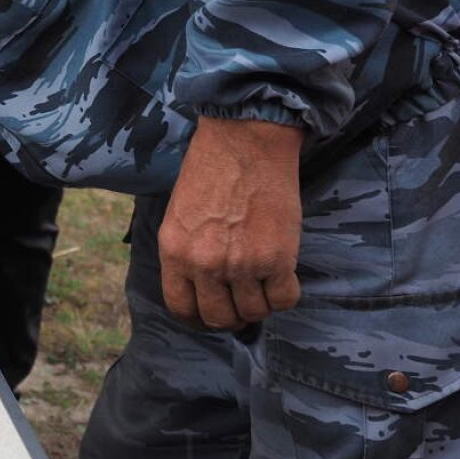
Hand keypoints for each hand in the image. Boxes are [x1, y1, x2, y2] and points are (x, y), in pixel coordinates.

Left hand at [157, 118, 303, 330]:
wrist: (245, 140)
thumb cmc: (211, 169)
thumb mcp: (180, 214)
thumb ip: (186, 252)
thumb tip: (201, 285)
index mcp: (174, 252)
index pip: (181, 308)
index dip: (199, 317)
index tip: (211, 312)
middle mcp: (204, 264)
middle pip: (219, 318)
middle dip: (232, 315)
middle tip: (242, 300)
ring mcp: (241, 264)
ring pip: (254, 312)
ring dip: (261, 302)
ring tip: (263, 281)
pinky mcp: (276, 258)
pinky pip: (284, 299)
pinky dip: (285, 293)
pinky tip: (282, 275)